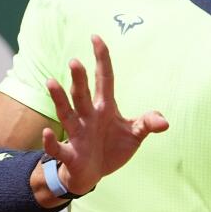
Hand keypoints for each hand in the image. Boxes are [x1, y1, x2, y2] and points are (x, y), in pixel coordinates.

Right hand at [43, 35, 168, 194]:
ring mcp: (78, 134)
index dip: (101, 59)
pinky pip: (58, 147)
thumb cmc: (112, 148)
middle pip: (83, 94)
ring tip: (51, 82)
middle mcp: (88, 117)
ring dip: (59, 99)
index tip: (95, 37)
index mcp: (105, 108)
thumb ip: (147, 123)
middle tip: (75, 61)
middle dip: (80, 79)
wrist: (94, 174)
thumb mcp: (135, 135)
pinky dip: (51, 142)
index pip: (104, 78)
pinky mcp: (71, 155)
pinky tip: (46, 133)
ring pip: (66, 113)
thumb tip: (164, 122)